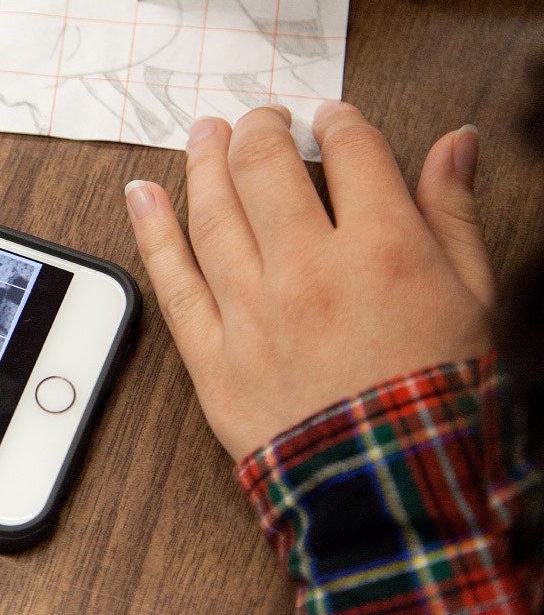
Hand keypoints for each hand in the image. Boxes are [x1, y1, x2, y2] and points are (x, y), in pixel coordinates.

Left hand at [124, 103, 493, 460]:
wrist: (393, 495)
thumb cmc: (439, 401)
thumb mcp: (473, 300)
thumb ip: (453, 213)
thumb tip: (453, 145)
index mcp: (384, 250)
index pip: (350, 152)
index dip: (338, 124)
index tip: (330, 121)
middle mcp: (309, 271)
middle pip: (264, 167)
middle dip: (260, 129)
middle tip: (258, 119)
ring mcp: (253, 312)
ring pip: (212, 212)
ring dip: (204, 162)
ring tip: (204, 135)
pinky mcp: (212, 354)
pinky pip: (171, 279)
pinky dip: (151, 231)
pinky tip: (140, 194)